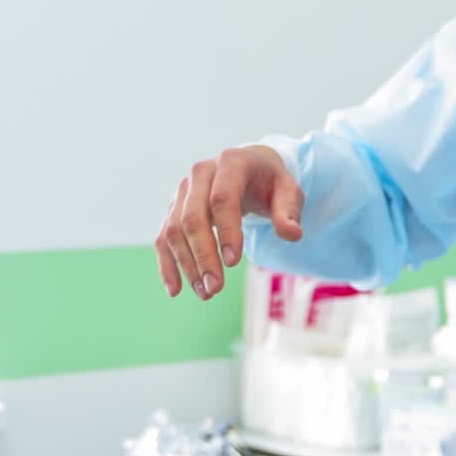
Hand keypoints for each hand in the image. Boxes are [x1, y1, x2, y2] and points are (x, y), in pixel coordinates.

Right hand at [156, 145, 303, 300]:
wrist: (250, 167)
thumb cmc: (270, 182)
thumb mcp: (288, 191)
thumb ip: (289, 211)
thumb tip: (292, 235)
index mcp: (231, 162)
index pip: (222, 199)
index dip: (226, 231)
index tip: (233, 262)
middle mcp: (201, 173)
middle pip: (193, 217)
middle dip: (203, 255)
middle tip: (215, 287)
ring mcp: (183, 190)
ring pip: (175, 230)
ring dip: (187, 264)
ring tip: (205, 293)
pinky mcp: (174, 207)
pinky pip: (164, 237)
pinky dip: (167, 264)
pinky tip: (175, 289)